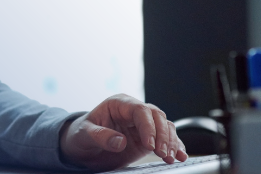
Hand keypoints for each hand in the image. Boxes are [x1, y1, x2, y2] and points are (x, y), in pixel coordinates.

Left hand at [59, 94, 186, 170]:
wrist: (82, 148)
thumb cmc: (80, 136)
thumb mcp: (84, 135)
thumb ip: (100, 136)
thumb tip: (120, 141)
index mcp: (119, 104)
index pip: (140, 110)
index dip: (148, 126)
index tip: (150, 145)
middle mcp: (134, 111)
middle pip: (157, 116)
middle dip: (163, 135)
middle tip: (163, 154)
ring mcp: (143, 125)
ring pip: (166, 126)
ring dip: (171, 142)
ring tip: (171, 158)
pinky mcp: (148, 138)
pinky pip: (166, 138)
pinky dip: (175, 146)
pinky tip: (180, 156)